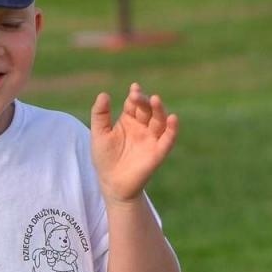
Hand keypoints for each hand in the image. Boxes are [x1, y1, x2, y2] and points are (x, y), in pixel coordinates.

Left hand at [90, 83, 178, 202]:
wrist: (112, 183)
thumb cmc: (105, 158)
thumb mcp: (99, 134)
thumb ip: (100, 115)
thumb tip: (103, 94)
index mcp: (129, 120)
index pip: (134, 104)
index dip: (135, 95)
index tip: (134, 88)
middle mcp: (142, 127)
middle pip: (147, 109)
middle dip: (144, 101)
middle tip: (136, 96)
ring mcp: (152, 139)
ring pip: (159, 120)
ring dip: (159, 109)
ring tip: (155, 99)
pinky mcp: (159, 152)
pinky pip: (168, 138)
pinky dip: (172, 129)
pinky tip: (172, 118)